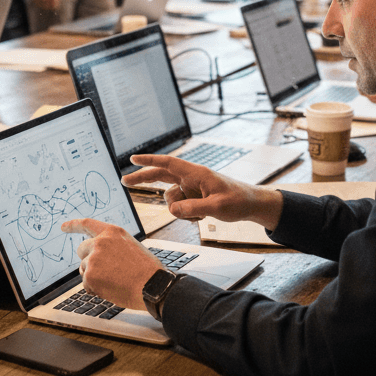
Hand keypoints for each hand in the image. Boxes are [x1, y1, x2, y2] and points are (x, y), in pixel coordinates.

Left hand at [60, 218, 159, 309]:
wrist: (151, 286)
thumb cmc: (146, 269)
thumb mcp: (130, 246)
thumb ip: (112, 245)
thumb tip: (98, 254)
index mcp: (112, 232)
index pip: (87, 224)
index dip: (73, 225)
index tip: (63, 226)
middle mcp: (100, 242)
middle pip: (81, 250)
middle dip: (87, 259)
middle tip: (103, 270)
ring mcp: (94, 259)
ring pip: (84, 268)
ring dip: (94, 276)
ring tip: (115, 280)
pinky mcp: (90, 276)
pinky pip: (86, 284)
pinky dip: (96, 289)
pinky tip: (111, 288)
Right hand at [129, 154, 283, 229]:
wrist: (251, 205)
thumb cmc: (238, 201)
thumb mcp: (217, 207)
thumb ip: (193, 208)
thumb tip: (173, 209)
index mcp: (197, 173)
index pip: (169, 163)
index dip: (150, 160)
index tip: (133, 158)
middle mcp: (192, 178)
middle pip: (161, 175)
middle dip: (144, 178)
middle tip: (124, 181)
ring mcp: (192, 188)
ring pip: (171, 198)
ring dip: (178, 209)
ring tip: (199, 214)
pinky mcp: (194, 197)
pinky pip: (180, 207)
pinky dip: (186, 214)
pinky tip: (202, 216)